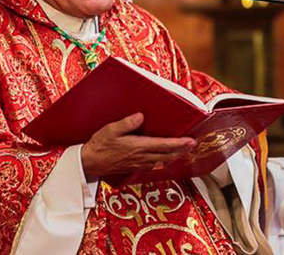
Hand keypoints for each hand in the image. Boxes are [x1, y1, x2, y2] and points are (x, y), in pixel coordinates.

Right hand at [80, 113, 195, 178]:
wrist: (90, 163)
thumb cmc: (99, 145)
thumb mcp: (110, 130)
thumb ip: (127, 124)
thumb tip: (140, 116)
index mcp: (138, 146)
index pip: (164, 145)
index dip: (179, 144)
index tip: (191, 141)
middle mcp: (141, 157)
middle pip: (167, 155)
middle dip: (181, 150)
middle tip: (192, 145)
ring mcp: (139, 164)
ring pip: (162, 161)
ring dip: (174, 156)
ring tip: (182, 150)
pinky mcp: (134, 167)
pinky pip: (153, 165)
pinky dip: (163, 160)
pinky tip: (164, 158)